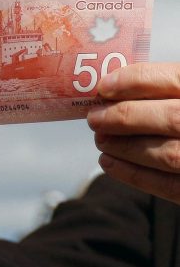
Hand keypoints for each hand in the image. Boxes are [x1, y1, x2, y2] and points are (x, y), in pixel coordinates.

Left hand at [87, 63, 179, 203]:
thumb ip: (163, 91)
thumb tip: (113, 90)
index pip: (174, 79)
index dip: (134, 81)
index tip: (104, 87)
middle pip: (169, 118)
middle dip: (123, 117)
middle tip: (95, 118)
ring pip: (166, 154)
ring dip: (123, 147)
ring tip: (100, 139)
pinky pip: (167, 187)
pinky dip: (132, 174)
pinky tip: (108, 162)